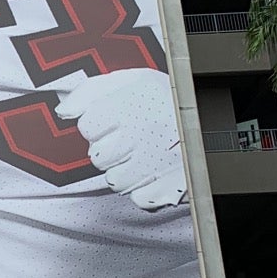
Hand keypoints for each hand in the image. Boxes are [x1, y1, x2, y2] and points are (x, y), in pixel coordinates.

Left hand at [53, 67, 186, 209]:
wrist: (213, 121)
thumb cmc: (167, 100)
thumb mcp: (131, 80)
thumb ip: (91, 91)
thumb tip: (63, 110)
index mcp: (131, 105)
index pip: (87, 126)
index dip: (98, 123)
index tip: (114, 120)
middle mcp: (141, 135)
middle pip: (98, 156)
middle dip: (109, 147)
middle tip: (131, 137)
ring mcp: (154, 165)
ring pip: (114, 180)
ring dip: (124, 169)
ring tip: (144, 153)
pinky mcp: (167, 189)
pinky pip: (138, 197)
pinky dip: (143, 188)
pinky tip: (154, 170)